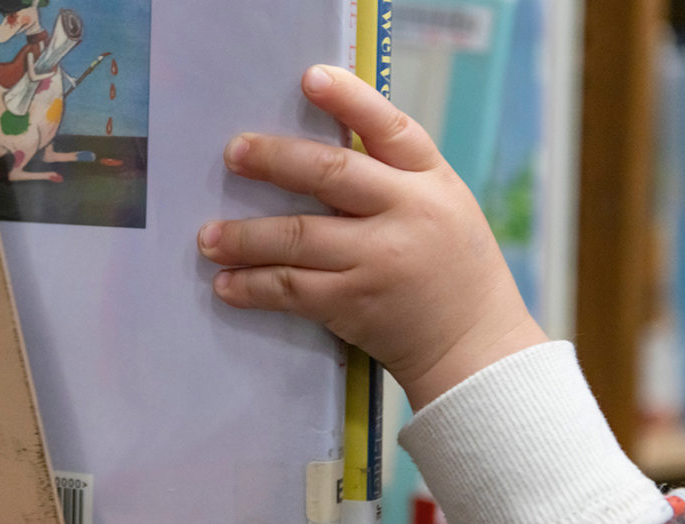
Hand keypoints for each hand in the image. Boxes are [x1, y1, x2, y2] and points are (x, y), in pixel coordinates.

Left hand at [198, 65, 547, 409]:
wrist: (476, 345)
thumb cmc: (454, 267)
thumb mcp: (443, 205)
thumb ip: (394, 178)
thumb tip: (317, 151)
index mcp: (432, 180)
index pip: (390, 127)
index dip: (349, 99)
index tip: (309, 78)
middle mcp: (407, 214)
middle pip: (330, 173)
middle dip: (274, 160)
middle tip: (233, 153)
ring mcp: (379, 261)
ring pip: (298, 237)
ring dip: (245, 236)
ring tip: (208, 236)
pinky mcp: (354, 304)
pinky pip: (291, 290)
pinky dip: (253, 286)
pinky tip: (226, 284)